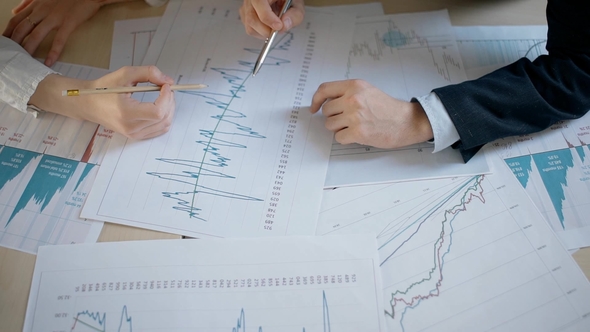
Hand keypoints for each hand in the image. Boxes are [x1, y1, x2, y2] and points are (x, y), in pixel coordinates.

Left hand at [3, 0, 103, 66]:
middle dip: (15, 43)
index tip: (5, 42)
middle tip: (12, 55)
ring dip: (29, 49)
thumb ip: (28, 3)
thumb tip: (15, 11)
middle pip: (23, 29)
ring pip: (36, 35)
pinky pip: (59, 39)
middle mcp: (42, 11)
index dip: (8, 32)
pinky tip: (49, 62)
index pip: (16, 20)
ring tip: (26, 61)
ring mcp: (55, 17)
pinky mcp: (69, 23)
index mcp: (36, 5)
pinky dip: (53, 52)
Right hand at [31, 66, 176, 139]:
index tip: (165, 85)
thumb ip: (148, 73)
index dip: (166, 98)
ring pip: (165, 125)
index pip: (157, 111)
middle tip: (165, 87)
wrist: (88, 104)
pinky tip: (160, 106)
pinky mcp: (136, 136)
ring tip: (163, 96)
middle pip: (164, 118)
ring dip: (169, 109)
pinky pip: (160, 130)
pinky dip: (165, 118)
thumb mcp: (124, 74)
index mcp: (126, 113)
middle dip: (170, 101)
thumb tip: (168, 81)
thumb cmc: (104, 88)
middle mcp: (131, 127)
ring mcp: (134, 134)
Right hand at [240, 0, 304, 38]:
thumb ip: (294, 15)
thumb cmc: (287, 0)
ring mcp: (246, 7)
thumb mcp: (296, 4)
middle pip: (252, 18)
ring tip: (274, 27)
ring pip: (250, 26)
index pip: (259, 3)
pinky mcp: (245, 15)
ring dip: (264, 32)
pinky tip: (268, 26)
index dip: (268, 17)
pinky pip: (250, 29)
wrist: (281, 0)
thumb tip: (284, 25)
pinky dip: (261, 32)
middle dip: (267, 30)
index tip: (279, 26)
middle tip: (279, 29)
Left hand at [310, 79, 433, 148]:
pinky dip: (345, 138)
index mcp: (354, 86)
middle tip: (347, 119)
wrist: (406, 121)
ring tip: (354, 126)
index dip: (316, 100)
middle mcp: (353, 99)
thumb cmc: (388, 108)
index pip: (324, 89)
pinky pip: (338, 137)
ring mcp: (355, 116)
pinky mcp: (358, 132)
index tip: (314, 108)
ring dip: (339, 128)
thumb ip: (347, 93)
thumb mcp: (367, 91)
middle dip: (333, 117)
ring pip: (330, 125)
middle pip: (326, 111)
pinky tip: (358, 134)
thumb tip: (326, 103)